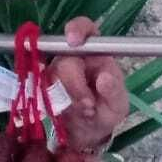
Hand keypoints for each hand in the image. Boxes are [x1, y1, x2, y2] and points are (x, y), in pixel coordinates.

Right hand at [49, 17, 128, 151]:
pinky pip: (42, 90)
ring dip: (69, 98)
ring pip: (52, 76)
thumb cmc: (106, 110)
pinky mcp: (43, 85)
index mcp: (96, 54)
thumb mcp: (118, 105)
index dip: (77, 29)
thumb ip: (114, 92)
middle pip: (65, 59)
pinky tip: (70, 112)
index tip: (73, 40)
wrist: (88, 131)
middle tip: (89, 105)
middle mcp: (74, 57)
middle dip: (75, 84)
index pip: (86, 29)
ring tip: (85, 111)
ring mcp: (55, 70)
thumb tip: (105, 78)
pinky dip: (57, 105)